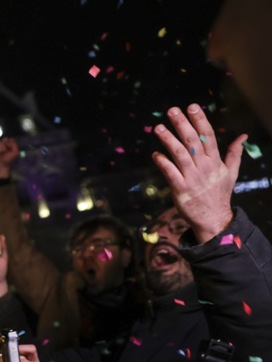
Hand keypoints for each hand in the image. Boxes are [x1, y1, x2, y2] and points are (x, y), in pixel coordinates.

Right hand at [0, 138, 19, 179]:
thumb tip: (6, 139)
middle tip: (4, 153)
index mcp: (9, 145)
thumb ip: (14, 144)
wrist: (0, 166)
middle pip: (2, 140)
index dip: (8, 142)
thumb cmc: (8, 160)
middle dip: (3, 147)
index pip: (8, 139)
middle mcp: (2, 145)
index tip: (8, 146)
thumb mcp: (15, 152)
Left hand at [151, 104, 246, 243]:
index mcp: (215, 160)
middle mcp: (204, 166)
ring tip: (158, 127)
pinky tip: (155, 154)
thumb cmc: (219, 194)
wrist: (213, 218)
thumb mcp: (231, 172)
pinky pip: (170, 173)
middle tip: (171, 110)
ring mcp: (192, 177)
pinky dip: (163, 162)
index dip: (200, 120)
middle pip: (192, 140)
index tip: (192, 106)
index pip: (208, 135)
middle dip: (182, 124)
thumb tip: (243, 136)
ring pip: (179, 154)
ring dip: (168, 139)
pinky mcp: (181, 189)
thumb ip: (234, 153)